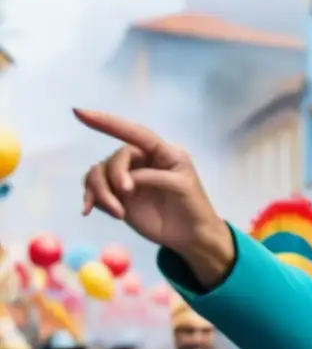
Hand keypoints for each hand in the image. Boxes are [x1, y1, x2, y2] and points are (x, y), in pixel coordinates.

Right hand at [74, 109, 234, 287]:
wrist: (191, 236)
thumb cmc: (193, 207)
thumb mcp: (181, 186)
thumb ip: (153, 177)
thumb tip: (125, 179)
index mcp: (161, 152)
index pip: (134, 133)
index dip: (108, 122)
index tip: (80, 113)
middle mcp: (141, 161)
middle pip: (114, 159)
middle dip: (114, 175)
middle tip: (126, 193)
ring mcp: (127, 178)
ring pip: (99, 173)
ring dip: (101, 191)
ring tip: (118, 213)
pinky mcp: (118, 196)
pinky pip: (94, 189)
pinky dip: (90, 198)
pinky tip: (88, 211)